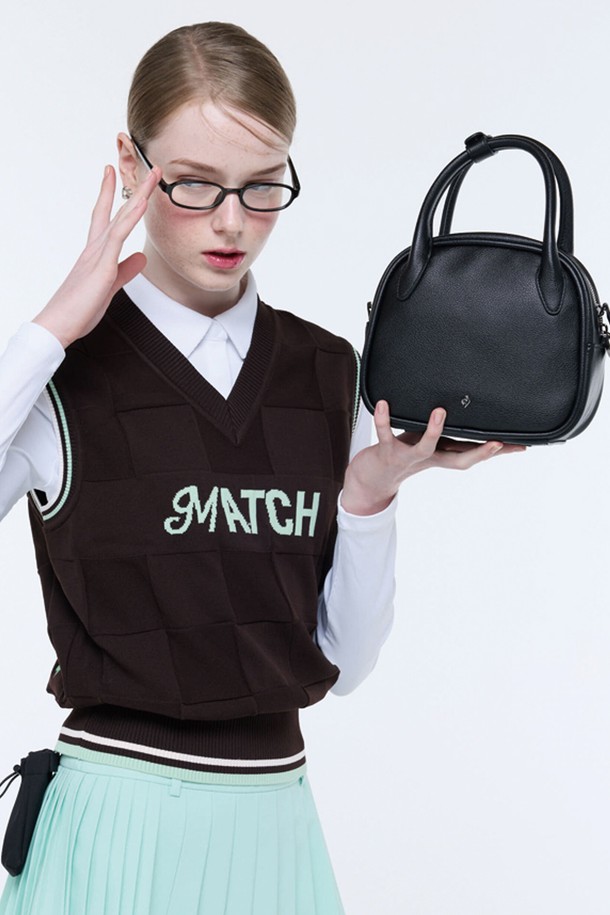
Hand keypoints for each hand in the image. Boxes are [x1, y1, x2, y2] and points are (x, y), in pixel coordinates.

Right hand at [32, 164, 160, 348]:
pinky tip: (141, 204)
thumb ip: (125, 270)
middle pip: (116, 210)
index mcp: (95, 253)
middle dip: (134, 189)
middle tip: (148, 168)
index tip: (114, 175)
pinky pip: (118, 236)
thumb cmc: (78, 309)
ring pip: (120, 217)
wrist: (58, 324)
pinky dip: (130, 218)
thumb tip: (140, 257)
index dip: (111, 196)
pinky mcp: (101, 266)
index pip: (106, 217)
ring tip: (152, 176)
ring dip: (139, 196)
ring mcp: (97, 254)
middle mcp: (95, 248)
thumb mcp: (109, 286)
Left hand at [341, 400, 526, 515]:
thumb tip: (467, 409)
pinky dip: (383, 420)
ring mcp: (408, 457)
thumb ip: (448, 430)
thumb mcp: (431, 442)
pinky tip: (384, 404)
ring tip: (440, 412)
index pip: (476, 455)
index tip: (522, 446)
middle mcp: (430, 459)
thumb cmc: (404, 453)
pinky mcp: (386, 451)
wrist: (372, 478)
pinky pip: (385, 434)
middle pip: (460, 460)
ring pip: (425, 446)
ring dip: (434, 431)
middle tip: (499, 442)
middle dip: (481, 453)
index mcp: (443, 456)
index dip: (499, 453)